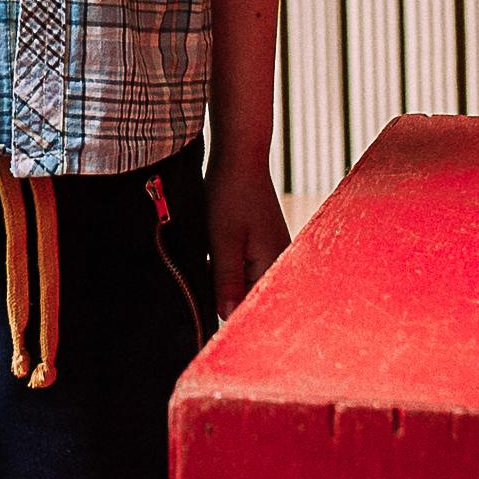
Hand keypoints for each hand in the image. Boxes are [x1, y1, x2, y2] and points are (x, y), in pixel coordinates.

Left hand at [205, 153, 289, 318]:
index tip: (204, 321)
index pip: (253, 306)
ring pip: (243, 282)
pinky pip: (241, 267)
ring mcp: (269, 252)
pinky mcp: (259, 243)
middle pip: (249, 296)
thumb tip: (228, 316)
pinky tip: (207, 261)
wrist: (240, 157)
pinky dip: (224, 268)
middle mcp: (277, 262)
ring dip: (222, 283)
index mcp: (273, 265)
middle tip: (201, 293)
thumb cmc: (231, 195)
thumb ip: (227, 279)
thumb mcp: (223, 241)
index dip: (230, 315)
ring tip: (205, 271)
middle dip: (225, 299)